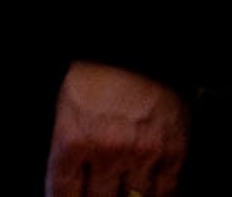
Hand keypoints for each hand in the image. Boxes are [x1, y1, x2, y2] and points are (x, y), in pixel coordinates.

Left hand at [47, 60, 189, 196]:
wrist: (134, 54)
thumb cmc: (94, 77)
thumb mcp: (65, 111)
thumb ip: (66, 149)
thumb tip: (67, 181)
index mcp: (74, 139)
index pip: (63, 191)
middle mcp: (108, 152)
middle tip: (98, 196)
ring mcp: (143, 154)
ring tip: (122, 195)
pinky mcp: (172, 152)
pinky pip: (167, 191)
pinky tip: (148, 196)